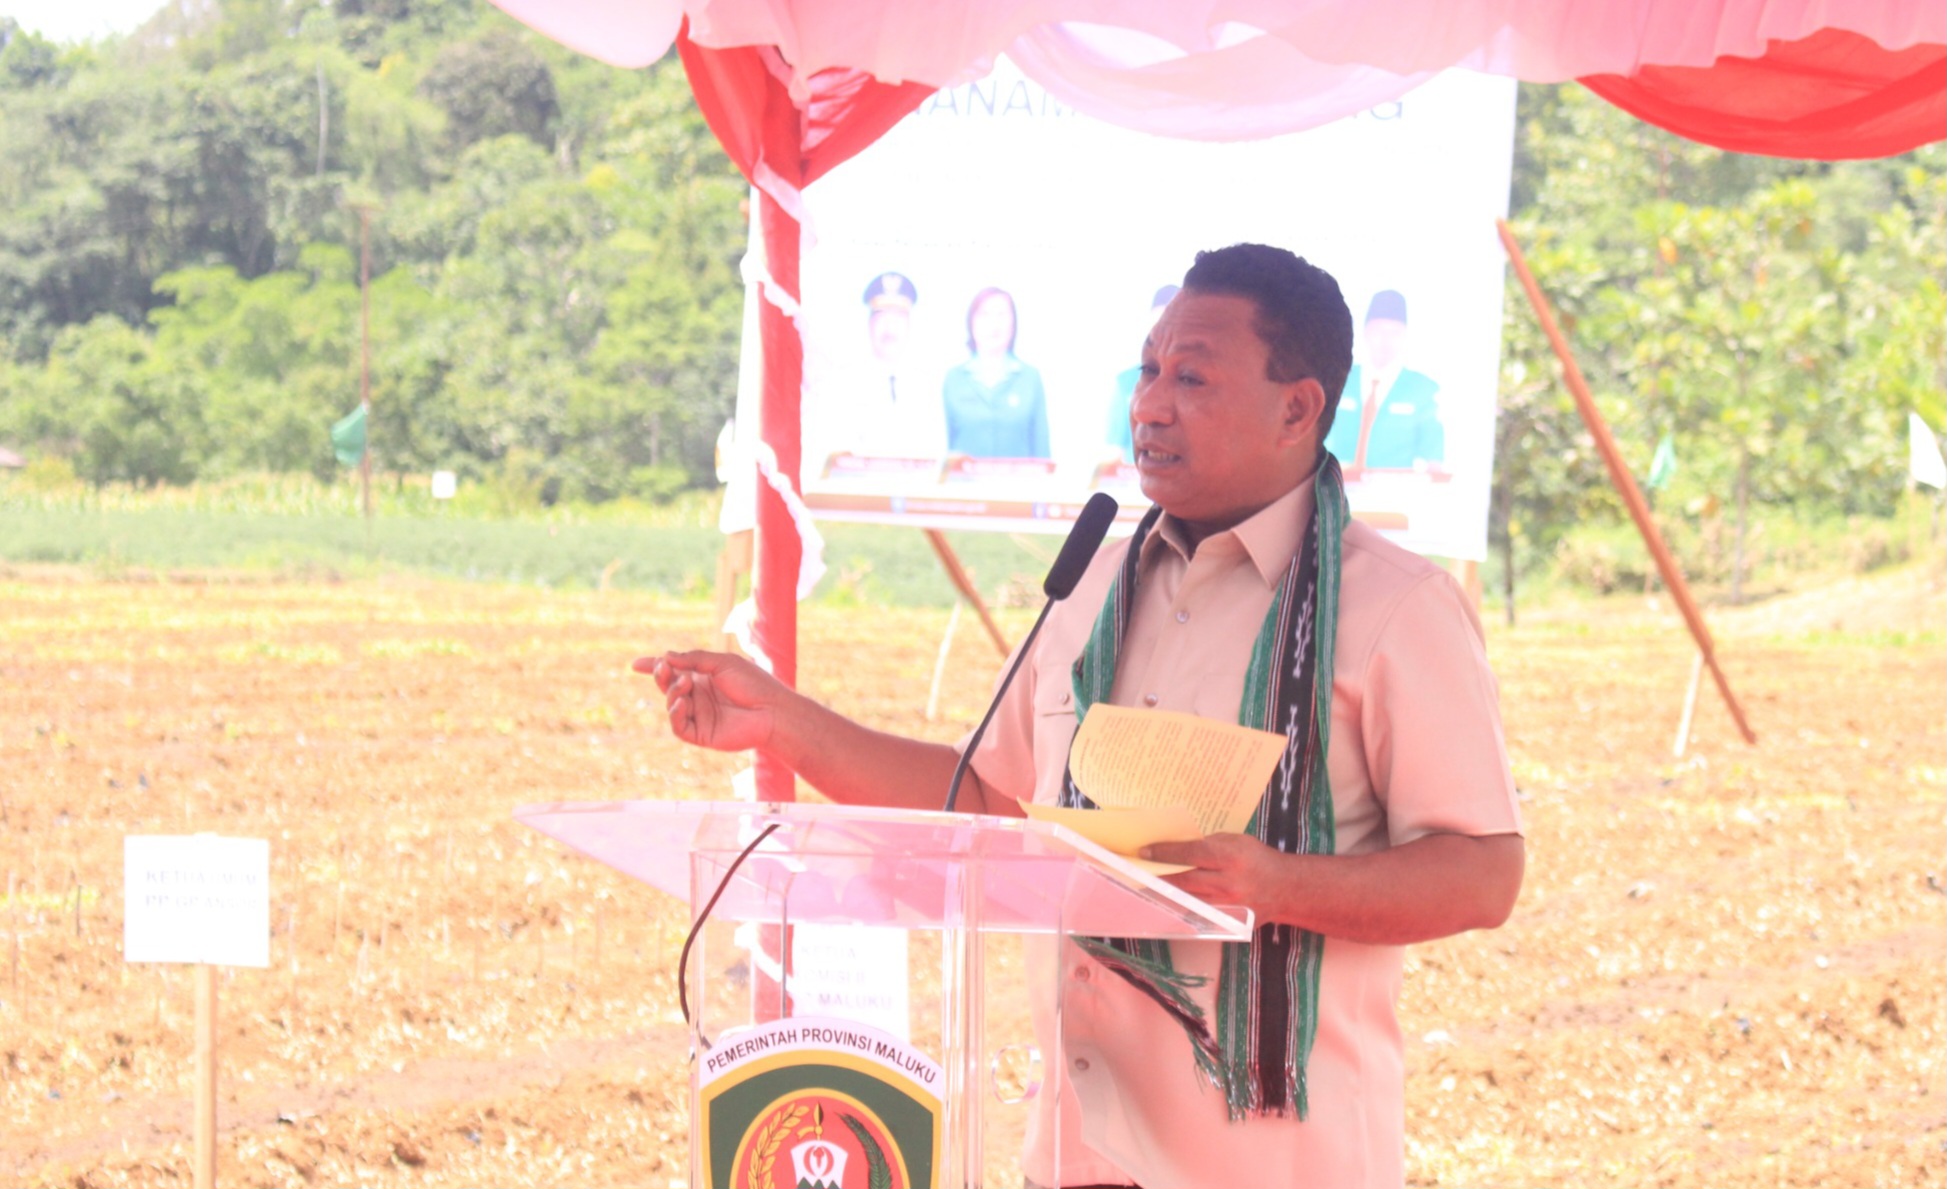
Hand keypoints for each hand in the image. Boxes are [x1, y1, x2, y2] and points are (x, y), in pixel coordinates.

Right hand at [632, 649, 782, 752]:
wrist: (772, 711)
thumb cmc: (753, 684)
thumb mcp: (722, 662)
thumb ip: (695, 659)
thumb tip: (666, 656)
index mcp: (704, 678)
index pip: (674, 671)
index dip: (654, 667)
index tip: (635, 664)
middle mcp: (699, 696)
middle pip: (669, 685)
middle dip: (661, 675)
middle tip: (662, 667)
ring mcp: (699, 715)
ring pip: (671, 704)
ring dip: (672, 691)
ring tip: (684, 683)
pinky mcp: (701, 734)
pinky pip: (678, 725)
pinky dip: (674, 713)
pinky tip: (681, 702)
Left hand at [1141, 832, 1287, 911]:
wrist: (1286, 889)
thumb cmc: (1259, 859)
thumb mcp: (1237, 841)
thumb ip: (1209, 844)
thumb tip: (1180, 848)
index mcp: (1230, 857)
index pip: (1190, 853)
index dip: (1165, 853)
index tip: (1143, 852)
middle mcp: (1227, 882)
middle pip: (1184, 879)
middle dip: (1159, 874)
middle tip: (1138, 870)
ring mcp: (1226, 904)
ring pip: (1187, 898)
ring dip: (1166, 891)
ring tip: (1147, 883)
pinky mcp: (1227, 919)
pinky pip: (1198, 911)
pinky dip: (1182, 904)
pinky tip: (1168, 898)